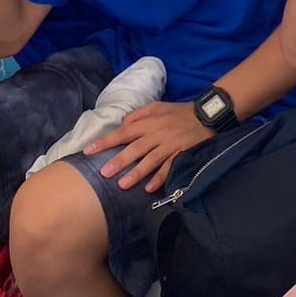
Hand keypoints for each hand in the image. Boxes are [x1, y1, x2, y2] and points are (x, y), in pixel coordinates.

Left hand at [85, 101, 215, 192]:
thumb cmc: (178, 112)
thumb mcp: (156, 107)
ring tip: (123, 185)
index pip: (123, 132)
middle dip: (119, 161)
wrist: (206, 116)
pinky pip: (169, 168)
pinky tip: (150, 189)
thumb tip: (122, 124)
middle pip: (135, 148)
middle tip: (104, 173)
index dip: (106, 142)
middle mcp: (156, 134)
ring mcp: (169, 145)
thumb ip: (138, 115)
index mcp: (148, 122)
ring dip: (137, 173)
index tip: (89, 151)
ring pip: (151, 160)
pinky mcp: (181, 154)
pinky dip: (160, 178)